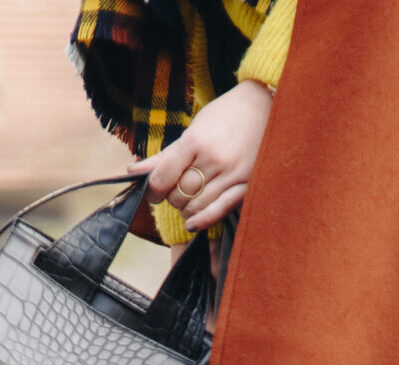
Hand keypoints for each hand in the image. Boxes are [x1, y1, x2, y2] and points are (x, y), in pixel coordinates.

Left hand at [132, 80, 272, 232]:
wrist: (264, 108)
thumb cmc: (224, 117)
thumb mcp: (193, 130)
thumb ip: (166, 155)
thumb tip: (134, 171)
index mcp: (195, 141)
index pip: (163, 177)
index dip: (152, 189)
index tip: (152, 191)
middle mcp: (213, 159)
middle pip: (179, 194)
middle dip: (171, 197)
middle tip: (174, 191)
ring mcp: (231, 174)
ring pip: (196, 205)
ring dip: (185, 208)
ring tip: (187, 200)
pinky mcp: (246, 184)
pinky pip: (220, 209)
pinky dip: (202, 220)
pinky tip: (193, 223)